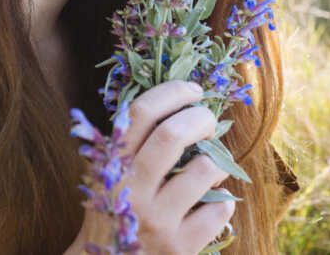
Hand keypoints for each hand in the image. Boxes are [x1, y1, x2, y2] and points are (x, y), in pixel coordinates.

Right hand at [67, 80, 234, 254]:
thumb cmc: (113, 209)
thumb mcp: (107, 172)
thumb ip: (129, 142)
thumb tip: (175, 100)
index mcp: (111, 164)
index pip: (140, 113)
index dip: (171, 92)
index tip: (192, 89)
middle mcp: (131, 189)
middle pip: (173, 134)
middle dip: (201, 118)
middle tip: (209, 121)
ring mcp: (156, 219)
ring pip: (206, 170)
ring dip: (218, 162)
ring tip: (210, 167)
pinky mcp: (180, 246)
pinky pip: (220, 210)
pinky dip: (222, 201)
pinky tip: (208, 204)